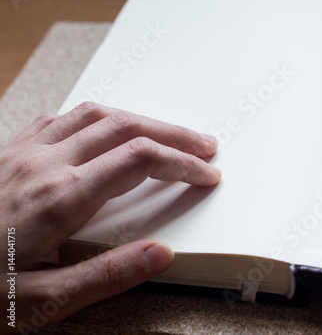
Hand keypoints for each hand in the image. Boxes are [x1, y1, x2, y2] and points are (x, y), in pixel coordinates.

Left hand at [0, 102, 220, 332]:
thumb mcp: (40, 303)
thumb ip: (105, 277)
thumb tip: (161, 254)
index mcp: (59, 198)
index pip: (140, 161)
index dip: (182, 164)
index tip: (207, 175)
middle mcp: (44, 164)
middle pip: (126, 126)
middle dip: (173, 133)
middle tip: (204, 145)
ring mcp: (24, 152)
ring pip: (96, 113)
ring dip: (140, 118)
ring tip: (166, 133)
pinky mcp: (10, 152)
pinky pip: (62, 117)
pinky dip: (97, 117)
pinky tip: (105, 129)